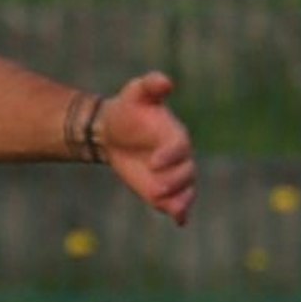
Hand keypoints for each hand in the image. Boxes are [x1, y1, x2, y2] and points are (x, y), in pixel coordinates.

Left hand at [98, 72, 196, 226]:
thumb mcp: (136, 94)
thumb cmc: (129, 110)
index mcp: (175, 135)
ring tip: (171, 207)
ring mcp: (173, 175)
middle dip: (174, 181)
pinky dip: (181, 212)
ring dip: (180, 199)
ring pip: (187, 190)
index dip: (170, 155)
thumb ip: (150, 86)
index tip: (153, 162)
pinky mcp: (164, 190)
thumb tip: (165, 80)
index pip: (180, 147)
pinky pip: (178, 203)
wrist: (113, 133)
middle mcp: (179, 157)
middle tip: (157, 188)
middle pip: (187, 172)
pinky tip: (180, 221)